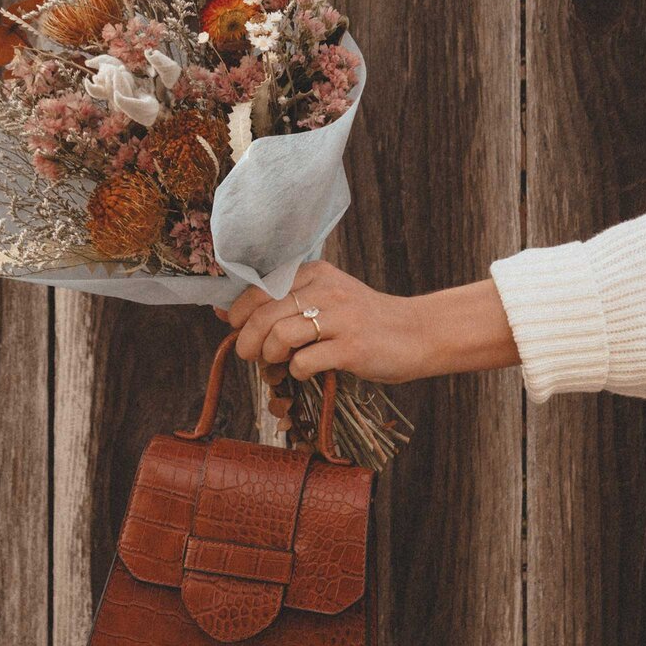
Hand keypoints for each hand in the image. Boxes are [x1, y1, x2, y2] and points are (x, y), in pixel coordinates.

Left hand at [216, 260, 519, 384]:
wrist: (417, 334)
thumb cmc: (364, 321)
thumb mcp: (327, 298)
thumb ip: (284, 302)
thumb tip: (228, 314)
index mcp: (315, 273)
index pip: (259, 288)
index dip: (238, 313)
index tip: (236, 329)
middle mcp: (326, 289)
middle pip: (263, 314)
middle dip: (247, 341)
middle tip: (249, 356)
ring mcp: (340, 318)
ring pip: (279, 336)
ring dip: (268, 357)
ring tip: (276, 364)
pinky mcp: (352, 347)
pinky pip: (304, 362)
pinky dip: (296, 372)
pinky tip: (305, 372)